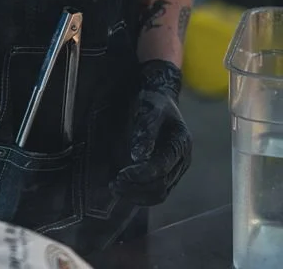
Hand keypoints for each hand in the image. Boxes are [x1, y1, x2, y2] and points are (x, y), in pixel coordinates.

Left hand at [110, 60, 191, 205]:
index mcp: (181, 143)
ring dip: (136, 195)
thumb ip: (146, 131)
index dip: (141, 174)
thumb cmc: (154, 102)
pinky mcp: (168, 176)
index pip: (162, 167)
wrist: (160, 102)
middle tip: (114, 184)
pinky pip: (156, 193)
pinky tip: (122, 189)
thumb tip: (138, 157)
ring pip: (159, 194)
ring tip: (114, 188)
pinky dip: (139, 195)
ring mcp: (176, 170)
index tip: (120, 174)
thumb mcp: (151, 109)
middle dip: (136, 187)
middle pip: (161, 185)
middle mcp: (182, 160)